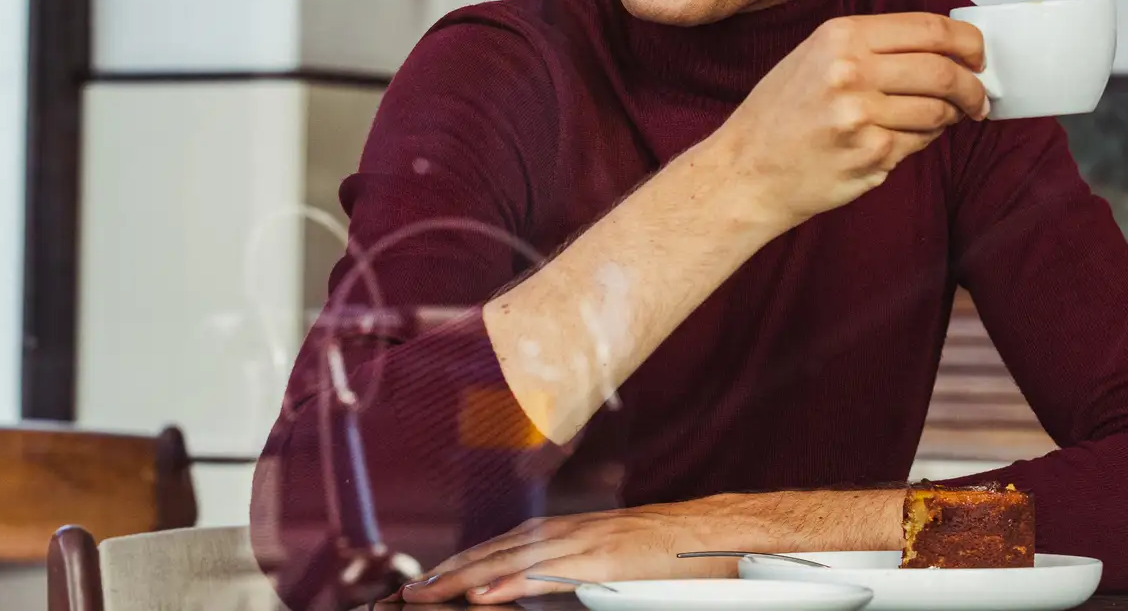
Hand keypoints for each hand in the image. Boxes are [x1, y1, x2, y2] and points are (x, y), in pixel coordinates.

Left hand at [399, 494, 780, 603]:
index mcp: (570, 533)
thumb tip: (537, 594)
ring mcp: (589, 542)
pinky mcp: (608, 559)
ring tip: (426, 594)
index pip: (501, 548)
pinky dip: (514, 581)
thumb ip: (576, 573)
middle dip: (448, 574)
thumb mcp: (616, 563)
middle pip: (497, 551)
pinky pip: (552, 572)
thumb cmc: (674, 555)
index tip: (422, 588)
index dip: (460, 566)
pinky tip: (484, 596)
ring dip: (465, 576)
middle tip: (404, 597)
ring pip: (513, 557)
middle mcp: (572, 531)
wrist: (723, 532)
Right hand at [711, 12, 988, 232]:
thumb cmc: (780, 115)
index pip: (930, 28)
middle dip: (973, 87)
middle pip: (943, 71)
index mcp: (840, 37)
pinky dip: (922, 141)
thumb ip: (871, 47)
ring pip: (938, 111)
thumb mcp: (815, 57)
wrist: (746, 169)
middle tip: (978, 97)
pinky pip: (919, 143)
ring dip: (950, 118)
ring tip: (940, 120)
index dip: (968, 42)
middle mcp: (851, 71)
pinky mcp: (871, 155)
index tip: (979, 55)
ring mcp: (862, 115)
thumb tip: (942, 49)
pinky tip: (900, 140)